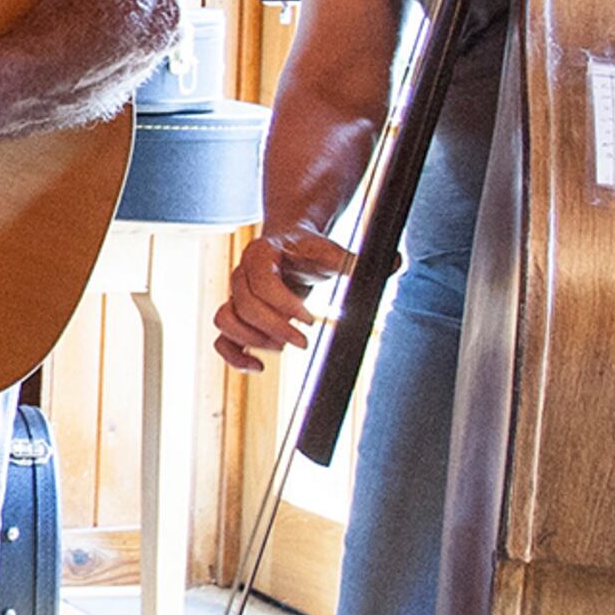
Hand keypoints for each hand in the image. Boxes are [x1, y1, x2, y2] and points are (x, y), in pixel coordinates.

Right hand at [213, 228, 355, 371]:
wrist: (287, 247)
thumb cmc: (308, 250)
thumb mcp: (329, 252)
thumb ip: (352, 260)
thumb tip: (393, 264)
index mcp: (259, 254)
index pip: (262, 283)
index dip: (285, 306)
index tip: (312, 320)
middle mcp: (240, 274)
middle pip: (244, 306)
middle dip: (275, 329)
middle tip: (304, 342)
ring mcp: (234, 296)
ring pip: (225, 322)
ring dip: (254, 340)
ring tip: (282, 346)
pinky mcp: (236, 316)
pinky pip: (220, 340)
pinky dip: (234, 357)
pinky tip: (258, 367)